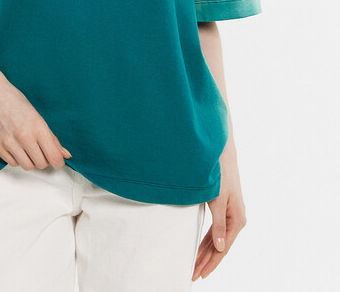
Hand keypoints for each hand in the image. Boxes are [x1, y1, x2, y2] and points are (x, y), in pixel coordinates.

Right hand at [0, 75, 71, 170]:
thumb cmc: (14, 101)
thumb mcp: (37, 116)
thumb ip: (52, 137)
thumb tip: (66, 154)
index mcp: (37, 127)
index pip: (54, 156)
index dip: (58, 162)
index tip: (58, 161)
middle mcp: (24, 137)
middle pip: (41, 164)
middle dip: (43, 159)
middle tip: (40, 149)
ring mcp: (9, 143)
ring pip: (27, 166)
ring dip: (30, 160)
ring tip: (26, 147)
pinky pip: (12, 163)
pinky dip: (16, 158)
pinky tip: (15, 146)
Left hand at [192, 146, 246, 280]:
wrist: (221, 154)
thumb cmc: (220, 174)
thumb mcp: (218, 200)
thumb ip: (219, 224)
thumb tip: (221, 248)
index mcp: (236, 220)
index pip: (222, 249)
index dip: (211, 263)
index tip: (200, 274)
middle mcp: (235, 220)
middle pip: (219, 247)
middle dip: (206, 261)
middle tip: (193, 274)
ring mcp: (229, 214)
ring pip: (216, 239)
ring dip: (205, 253)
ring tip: (194, 265)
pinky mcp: (223, 209)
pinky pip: (215, 230)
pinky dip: (207, 241)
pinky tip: (201, 248)